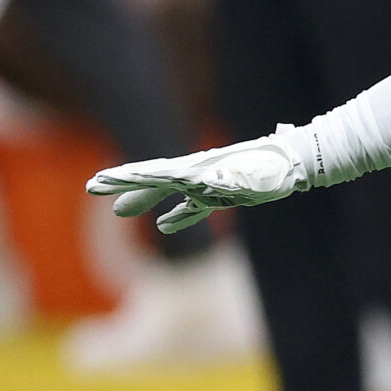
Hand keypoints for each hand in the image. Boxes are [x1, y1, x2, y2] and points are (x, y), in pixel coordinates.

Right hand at [87, 132, 308, 232]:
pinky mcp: (225, 193)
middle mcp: (198, 173)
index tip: (98, 183)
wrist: (298, 161)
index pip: (154, 174)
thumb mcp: (253, 177)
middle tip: (93, 188)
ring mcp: (210, 182)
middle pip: (154, 180)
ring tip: (120, 212)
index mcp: (199, 168)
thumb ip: (229, 182)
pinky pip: (195, 207)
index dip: (125, 180)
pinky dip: (179, 216)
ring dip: (146, 202)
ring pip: (170, 193)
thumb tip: (209, 184)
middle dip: (124, 186)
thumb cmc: (276, 169)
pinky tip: (166, 229)